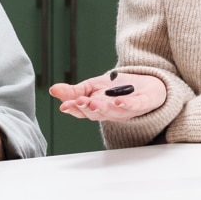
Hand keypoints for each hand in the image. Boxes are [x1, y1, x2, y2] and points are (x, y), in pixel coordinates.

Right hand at [49, 70, 166, 121]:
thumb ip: (74, 91)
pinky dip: (127, 105)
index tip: (65, 105)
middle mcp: (110, 112)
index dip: (74, 109)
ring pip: (113, 112)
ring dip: (103, 108)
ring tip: (94, 101)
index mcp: (97, 108)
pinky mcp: (142, 103)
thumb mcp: (92, 86)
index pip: (83, 111)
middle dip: (87, 108)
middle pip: (96, 113)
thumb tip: (53, 90)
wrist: (147, 86)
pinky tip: (119, 101)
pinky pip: (134, 106)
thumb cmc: (118, 89)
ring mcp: (127, 110)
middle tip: (78, 102)